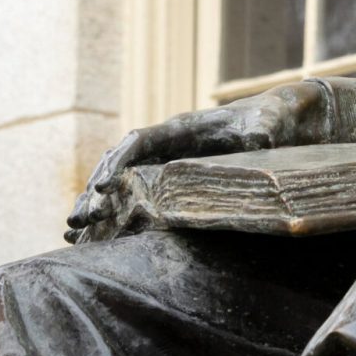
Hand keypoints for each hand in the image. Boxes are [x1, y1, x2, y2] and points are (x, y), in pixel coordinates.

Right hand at [64, 80, 329, 242]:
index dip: (117, 162)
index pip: (138, 141)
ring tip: (72, 235)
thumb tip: (258, 140)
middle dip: (95, 191)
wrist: (283, 121)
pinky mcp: (172, 185)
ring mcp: (167, 165)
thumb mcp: (270, 120)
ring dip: (96, 207)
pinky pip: (135, 200)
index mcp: (182, 127)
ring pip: (120, 185)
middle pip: (119, 165)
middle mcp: (167, 146)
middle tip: (78, 222)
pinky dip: (113, 217)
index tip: (104, 188)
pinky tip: (90, 239)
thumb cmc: (273, 116)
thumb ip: (261, 128)